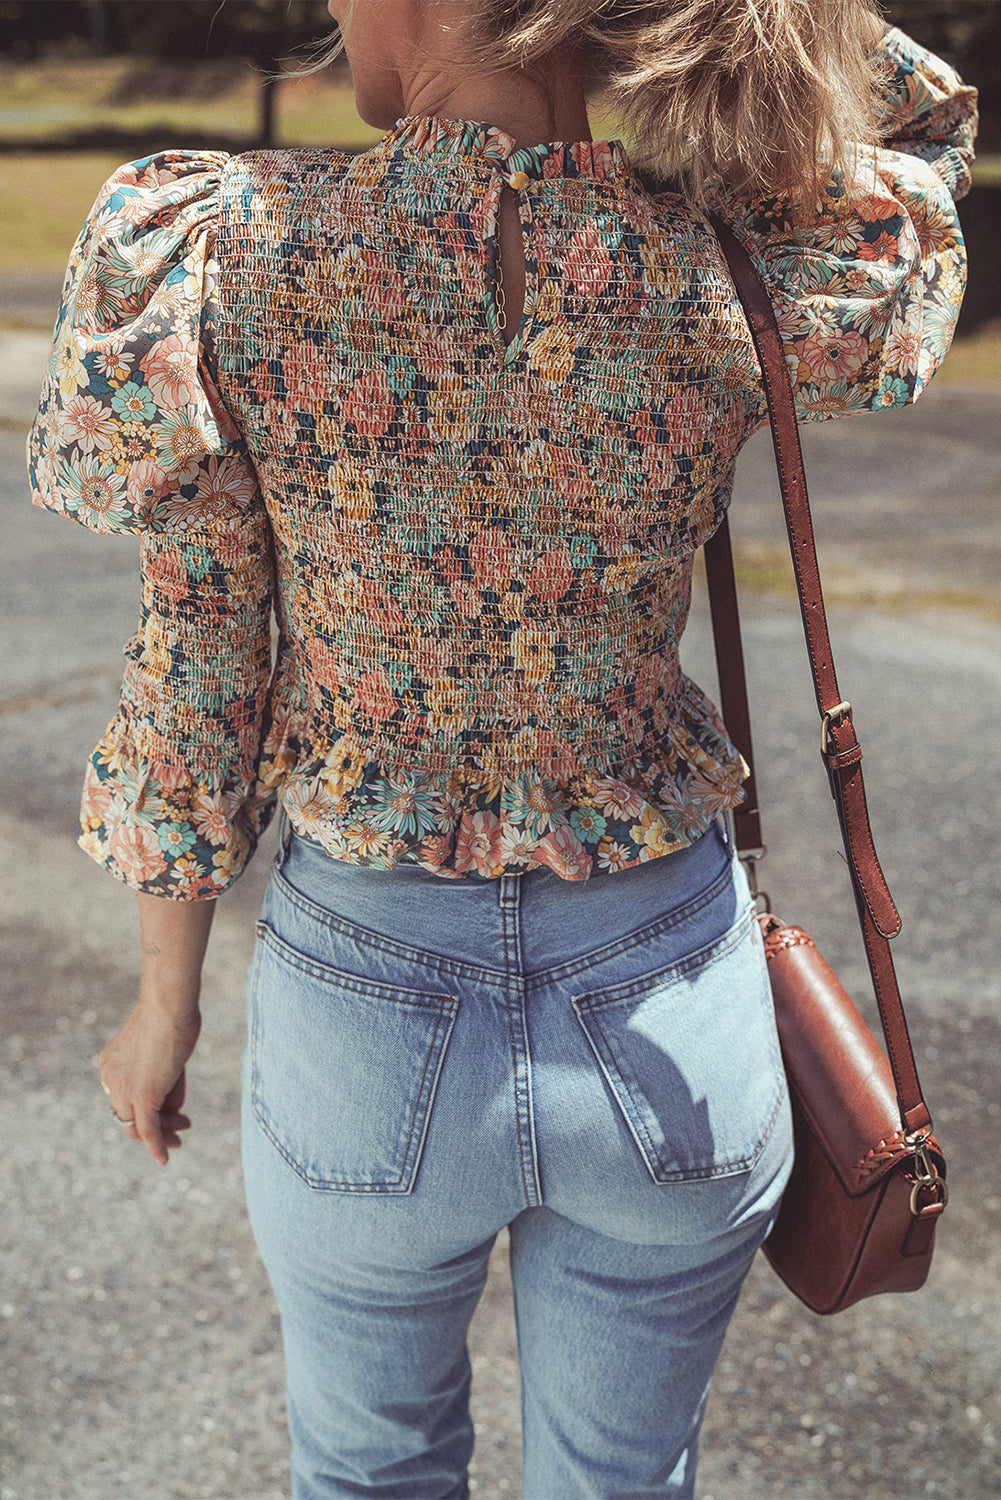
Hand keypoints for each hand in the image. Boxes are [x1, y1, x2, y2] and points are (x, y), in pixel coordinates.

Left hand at [99, 998, 201, 1165]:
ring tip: (184, 1129)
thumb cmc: (172, 1015)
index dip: (146, 1106)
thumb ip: (163, 1081)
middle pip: (129, 1114)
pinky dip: (156, 1146)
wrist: (169, 1004)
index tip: (170, 1110)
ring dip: (164, 1131)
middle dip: (155, 1123)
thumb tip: (173, 1110)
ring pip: (140, 1124)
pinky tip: (165, 1158)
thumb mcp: (163, 1051)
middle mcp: (109, 1078)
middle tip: (179, 1128)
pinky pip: (148, 1129)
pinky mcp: (142, 1096)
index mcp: (109, 1064)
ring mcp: (123, 1089)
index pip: (125, 1097)